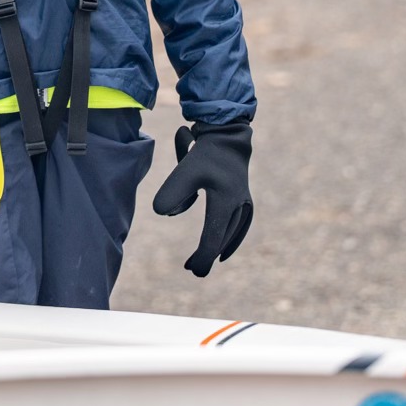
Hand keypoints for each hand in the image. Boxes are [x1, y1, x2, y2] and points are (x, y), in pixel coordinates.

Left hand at [152, 119, 252, 276]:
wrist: (228, 136)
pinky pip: (240, 226)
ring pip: (231, 233)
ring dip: (216, 248)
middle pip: (222, 238)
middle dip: (206, 255)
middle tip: (192, 269)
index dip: (203, 256)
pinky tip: (224, 252)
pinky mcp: (244, 198)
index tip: (193, 270)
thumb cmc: (205, 154)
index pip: (213, 238)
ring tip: (201, 262)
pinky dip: (231, 239)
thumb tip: (161, 212)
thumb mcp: (185, 171)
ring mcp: (243, 202)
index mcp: (225, 202)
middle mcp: (238, 205)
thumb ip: (172, 192)